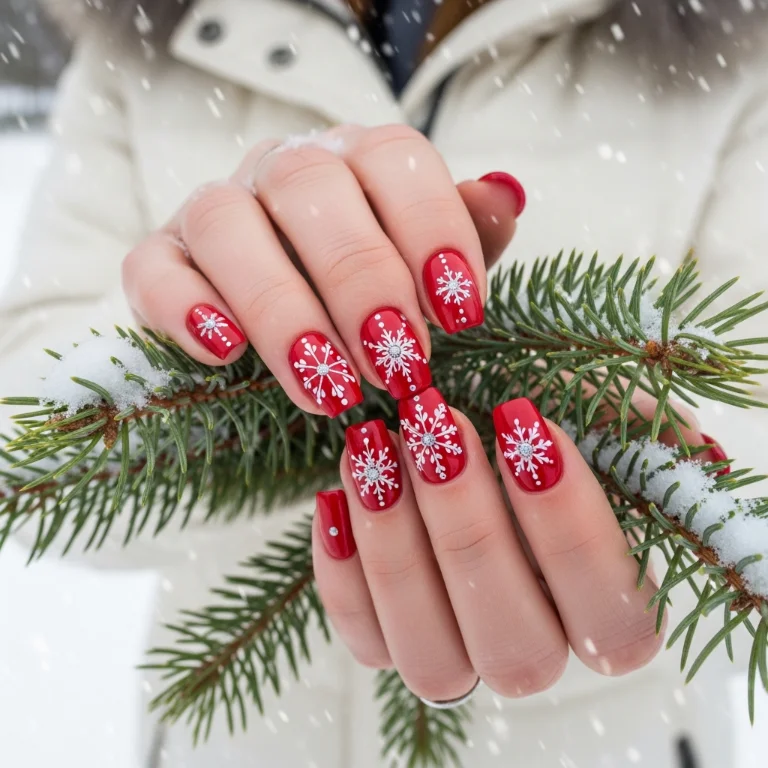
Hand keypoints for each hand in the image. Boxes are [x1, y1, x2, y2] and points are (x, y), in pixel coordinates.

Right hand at [121, 125, 523, 414]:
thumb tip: (505, 196)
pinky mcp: (160, 261)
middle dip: (361, 282)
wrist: (294, 324)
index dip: (432, 230)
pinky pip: (152, 268)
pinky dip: (183, 308)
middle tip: (398, 366)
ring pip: (227, 224)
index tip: (461, 314)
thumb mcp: (430, 271)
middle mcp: (284, 170)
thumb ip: (466, 235)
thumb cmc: (376, 296)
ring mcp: (215, 210)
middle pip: (312, 188)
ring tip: (329, 388)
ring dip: (282, 309)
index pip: (394, 158)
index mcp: (357, 161)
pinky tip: (225, 353)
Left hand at [313, 390, 723, 702]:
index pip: (612, 618)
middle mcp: (529, 646)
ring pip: (431, 655)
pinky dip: (343, 570)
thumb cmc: (521, 423)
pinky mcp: (385, 640)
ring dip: (398, 548)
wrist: (443, 430)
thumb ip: (636, 430)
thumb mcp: (586, 409)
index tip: (527, 422)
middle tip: (434, 422)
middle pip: (514, 646)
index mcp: (600, 610)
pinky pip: (362, 638)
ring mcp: (454, 651)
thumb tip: (688, 451)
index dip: (571, 528)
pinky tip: (336, 495)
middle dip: (471, 532)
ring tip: (375, 447)